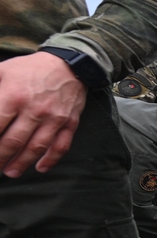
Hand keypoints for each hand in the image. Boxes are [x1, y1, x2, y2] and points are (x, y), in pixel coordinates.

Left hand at [0, 51, 87, 176]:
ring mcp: (54, 118)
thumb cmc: (30, 69)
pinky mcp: (69, 123)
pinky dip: (50, 160)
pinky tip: (40, 168)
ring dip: (21, 163)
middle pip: (13, 142)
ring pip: (36, 147)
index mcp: (14, 96)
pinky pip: (61, 146)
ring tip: (10, 172)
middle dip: (0, 158)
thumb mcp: (2, 71)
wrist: (69, 65)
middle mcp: (34, 110)